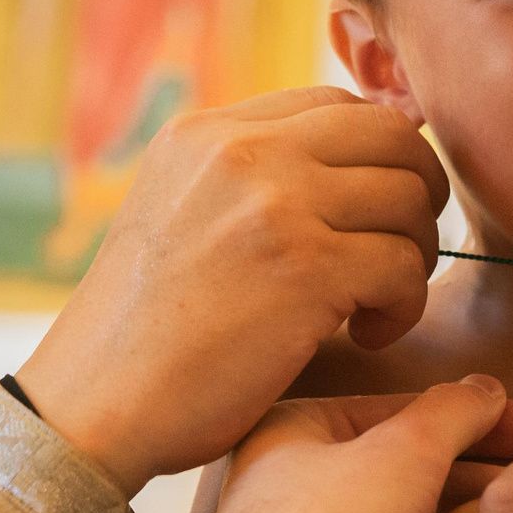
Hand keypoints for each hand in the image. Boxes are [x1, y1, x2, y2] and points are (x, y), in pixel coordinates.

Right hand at [15, 89, 449, 494]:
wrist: (95, 407)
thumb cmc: (141, 335)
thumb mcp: (174, 214)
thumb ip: (243, 180)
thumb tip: (344, 167)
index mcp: (205, 132)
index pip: (336, 105)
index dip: (378, 157)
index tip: (372, 215)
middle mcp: (241, 151)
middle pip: (391, 134)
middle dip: (417, 194)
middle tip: (398, 254)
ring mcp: (275, 204)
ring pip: (410, 198)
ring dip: (413, 256)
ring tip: (375, 304)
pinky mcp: (306, 269)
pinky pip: (405, 266)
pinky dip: (403, 307)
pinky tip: (367, 335)